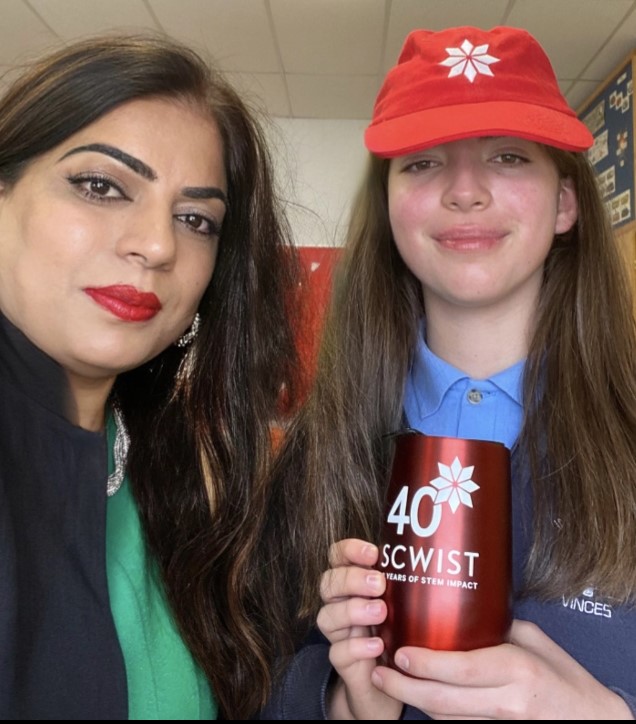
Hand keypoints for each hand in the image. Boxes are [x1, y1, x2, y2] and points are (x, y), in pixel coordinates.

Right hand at [318, 538, 402, 719]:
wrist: (386, 688)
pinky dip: (356, 646)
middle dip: (351, 579)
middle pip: (328, 583)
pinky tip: (377, 645)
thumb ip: (405, 586)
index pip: (337, 558)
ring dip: (352, 610)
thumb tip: (438, 560)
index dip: (348, 550)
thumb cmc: (399, 637)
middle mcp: (341, 606)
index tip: (372, 553)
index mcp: (352, 586)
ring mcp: (339, 635)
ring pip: (327, 616)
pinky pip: (338, 652)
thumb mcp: (402, 606)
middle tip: (379, 584)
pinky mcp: (343, 663)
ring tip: (380, 612)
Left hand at [371, 619, 633, 718]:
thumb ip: (494, 629)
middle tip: (378, 674)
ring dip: (413, 702)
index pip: (462, 669)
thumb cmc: (562, 673)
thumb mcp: (531, 638)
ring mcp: (502, 722)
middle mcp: (507, 699)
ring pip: (446, 717)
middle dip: (404, 690)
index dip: (426, 665)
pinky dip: (434, 711)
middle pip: (444, 701)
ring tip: (387, 682)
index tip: (399, 654)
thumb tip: (456, 610)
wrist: (590, 718)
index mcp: (516, 668)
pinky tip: (416, 695)